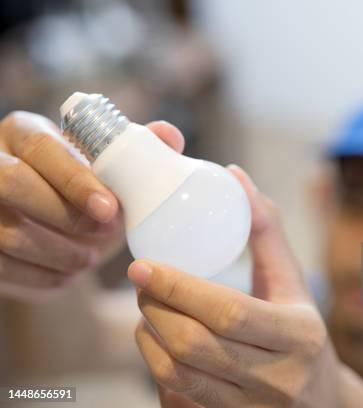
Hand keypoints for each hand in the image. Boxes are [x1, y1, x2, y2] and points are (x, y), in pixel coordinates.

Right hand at [0, 111, 183, 301]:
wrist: (58, 238)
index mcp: (26, 133)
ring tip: (90, 260)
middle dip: (64, 215)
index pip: (43, 147)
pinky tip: (67, 275)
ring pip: (6, 232)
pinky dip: (41, 277)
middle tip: (104, 234)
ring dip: (58, 252)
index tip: (111, 210)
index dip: (75, 180)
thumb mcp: (112, 175)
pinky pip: (1, 266)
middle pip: (12, 182)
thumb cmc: (87, 197)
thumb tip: (170, 136)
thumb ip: (139, 153)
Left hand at [130, 165, 344, 406]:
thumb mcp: (294, 281)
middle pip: (194, 345)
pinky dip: (157, 367)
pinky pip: (177, 398)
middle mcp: (277, 380)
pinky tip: (160, 343)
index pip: (228, 312)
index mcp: (298, 337)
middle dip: (154, 310)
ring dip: (148, 338)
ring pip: (177, 376)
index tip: (142, 266)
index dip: (178, 288)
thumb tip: (234, 175)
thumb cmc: (304, 332)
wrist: (321, 403)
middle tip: (142, 284)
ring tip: (148, 310)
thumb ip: (266, 229)